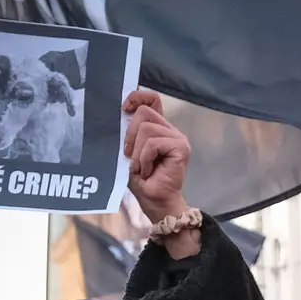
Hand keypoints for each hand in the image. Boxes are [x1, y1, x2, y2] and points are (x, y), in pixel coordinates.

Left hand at [122, 89, 190, 223]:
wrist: (156, 202)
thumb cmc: (142, 181)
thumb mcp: (129, 152)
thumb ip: (128, 132)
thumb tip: (120, 113)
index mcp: (158, 128)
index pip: (152, 99)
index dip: (137, 97)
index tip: (124, 109)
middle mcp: (170, 129)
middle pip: (144, 112)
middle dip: (131, 135)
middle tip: (130, 156)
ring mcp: (178, 138)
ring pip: (146, 129)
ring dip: (137, 153)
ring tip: (141, 168)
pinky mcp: (181, 147)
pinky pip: (153, 144)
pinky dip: (144, 159)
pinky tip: (148, 171)